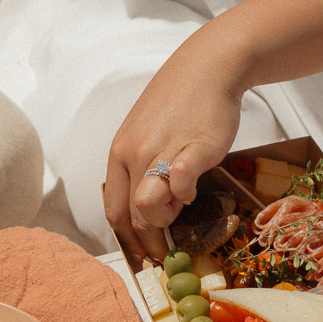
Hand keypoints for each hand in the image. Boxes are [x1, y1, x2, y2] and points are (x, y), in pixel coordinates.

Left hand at [103, 27, 247, 261]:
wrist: (208, 69)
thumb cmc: (180, 102)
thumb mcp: (146, 133)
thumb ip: (143, 168)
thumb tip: (151, 206)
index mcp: (119, 153)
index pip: (114, 211)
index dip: (129, 239)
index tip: (144, 252)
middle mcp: (134, 154)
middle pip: (132, 216)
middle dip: (151, 236)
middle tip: (168, 236)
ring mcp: (161, 151)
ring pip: (148, 207)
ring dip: (166, 215)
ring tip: (180, 200)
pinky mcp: (193, 149)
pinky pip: (180, 185)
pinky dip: (187, 193)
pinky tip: (195, 182)